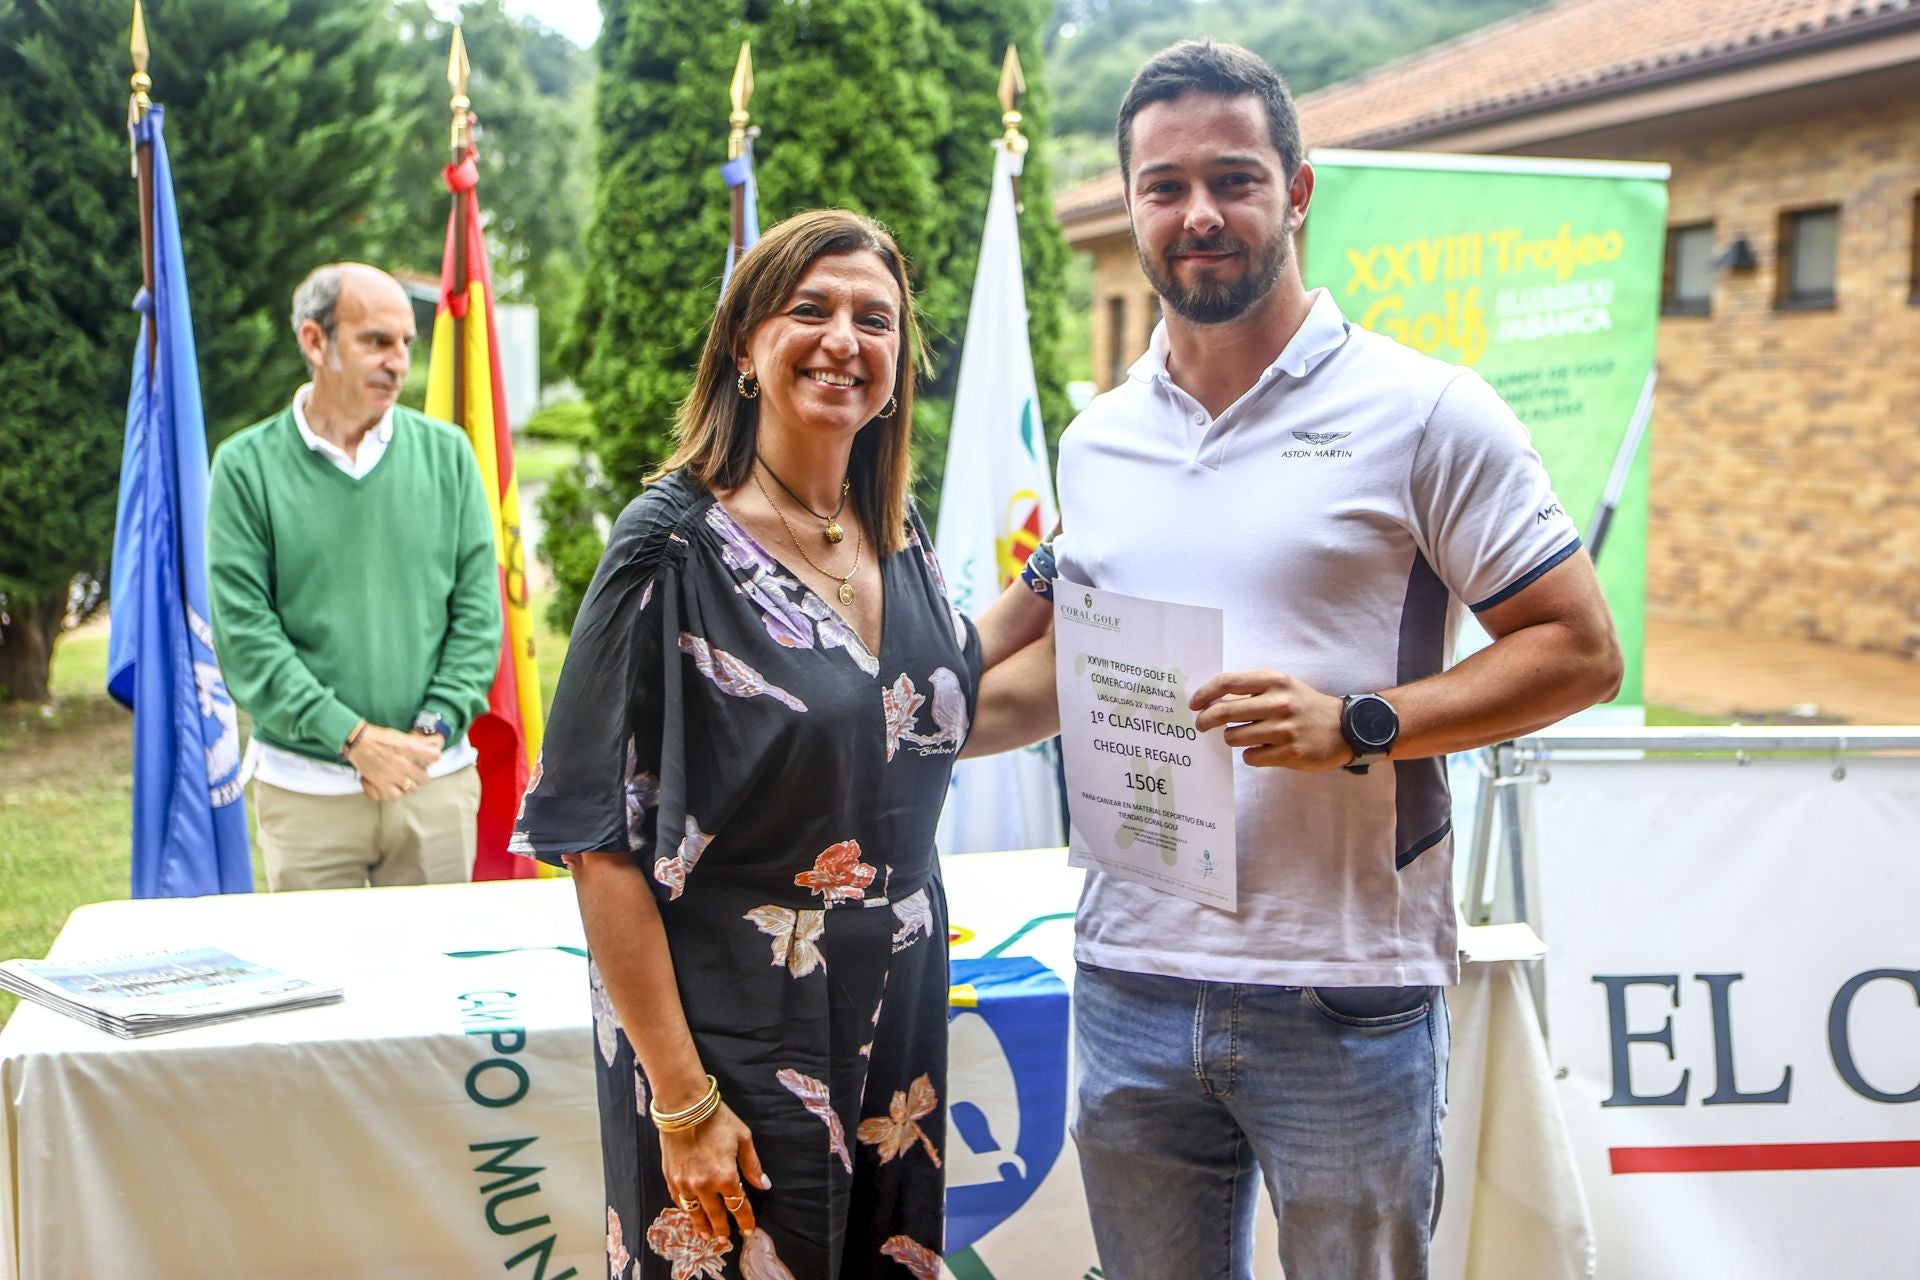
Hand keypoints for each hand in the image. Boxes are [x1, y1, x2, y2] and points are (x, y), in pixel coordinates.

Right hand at [345, 724, 439, 800]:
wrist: (357, 742)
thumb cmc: (377, 737)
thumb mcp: (401, 736)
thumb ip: (418, 743)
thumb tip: (434, 742)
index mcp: (410, 749)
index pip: (435, 756)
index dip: (431, 757)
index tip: (427, 758)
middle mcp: (403, 764)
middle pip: (424, 778)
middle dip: (419, 775)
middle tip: (412, 771)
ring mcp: (392, 777)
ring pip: (411, 790)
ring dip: (407, 785)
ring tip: (401, 780)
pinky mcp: (381, 785)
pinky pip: (393, 797)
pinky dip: (392, 793)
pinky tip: (390, 787)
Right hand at [661, 1101, 768, 1239]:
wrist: (683, 1106)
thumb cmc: (716, 1118)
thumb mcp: (743, 1138)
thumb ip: (752, 1165)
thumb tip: (763, 1184)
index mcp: (725, 1176)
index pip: (738, 1207)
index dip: (745, 1220)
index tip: (748, 1230)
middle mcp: (704, 1185)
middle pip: (715, 1215)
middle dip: (722, 1229)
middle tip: (725, 1240)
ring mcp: (685, 1184)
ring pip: (695, 1213)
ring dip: (702, 1227)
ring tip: (707, 1236)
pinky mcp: (670, 1178)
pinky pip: (679, 1201)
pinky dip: (686, 1210)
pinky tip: (690, 1214)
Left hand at [1189, 670, 1349, 770]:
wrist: (1345, 728)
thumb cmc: (1305, 705)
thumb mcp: (1283, 686)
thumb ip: (1252, 689)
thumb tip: (1212, 698)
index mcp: (1275, 681)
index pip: (1228, 682)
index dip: (1204, 693)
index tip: (1194, 703)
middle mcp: (1279, 702)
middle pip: (1224, 711)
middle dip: (1206, 720)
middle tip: (1201, 725)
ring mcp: (1284, 729)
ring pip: (1234, 737)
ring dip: (1232, 738)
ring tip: (1245, 736)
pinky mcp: (1290, 753)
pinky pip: (1251, 757)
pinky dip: (1251, 755)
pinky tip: (1263, 750)